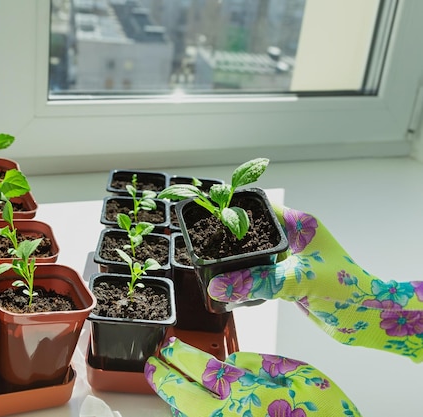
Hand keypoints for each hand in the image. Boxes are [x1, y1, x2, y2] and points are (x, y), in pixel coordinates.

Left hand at [146, 337, 361, 416]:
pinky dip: (190, 413)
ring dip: (173, 398)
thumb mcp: (301, 375)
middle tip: (153, 365)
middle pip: (182, 396)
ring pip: (187, 415)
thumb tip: (232, 359)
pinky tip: (187, 406)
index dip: (181, 354)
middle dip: (162, 378)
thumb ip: (262, 363)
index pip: (202, 368)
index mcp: (249, 394)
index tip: (170, 346)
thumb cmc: (325, 414)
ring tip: (164, 382)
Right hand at [209, 205, 422, 361]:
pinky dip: (244, 277)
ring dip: (236, 260)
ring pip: (254, 254)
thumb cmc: (345, 291)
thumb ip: (256, 281)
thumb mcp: (297, 281)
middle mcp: (293, 237)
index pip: (261, 207)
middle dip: (230, 238)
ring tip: (210, 261)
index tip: (209, 215)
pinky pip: (258, 272)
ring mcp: (289, 258)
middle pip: (253, 231)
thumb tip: (219, 286)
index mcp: (299, 225)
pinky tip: (229, 281)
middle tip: (204, 242)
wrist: (366, 320)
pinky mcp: (286, 278)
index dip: (235, 208)